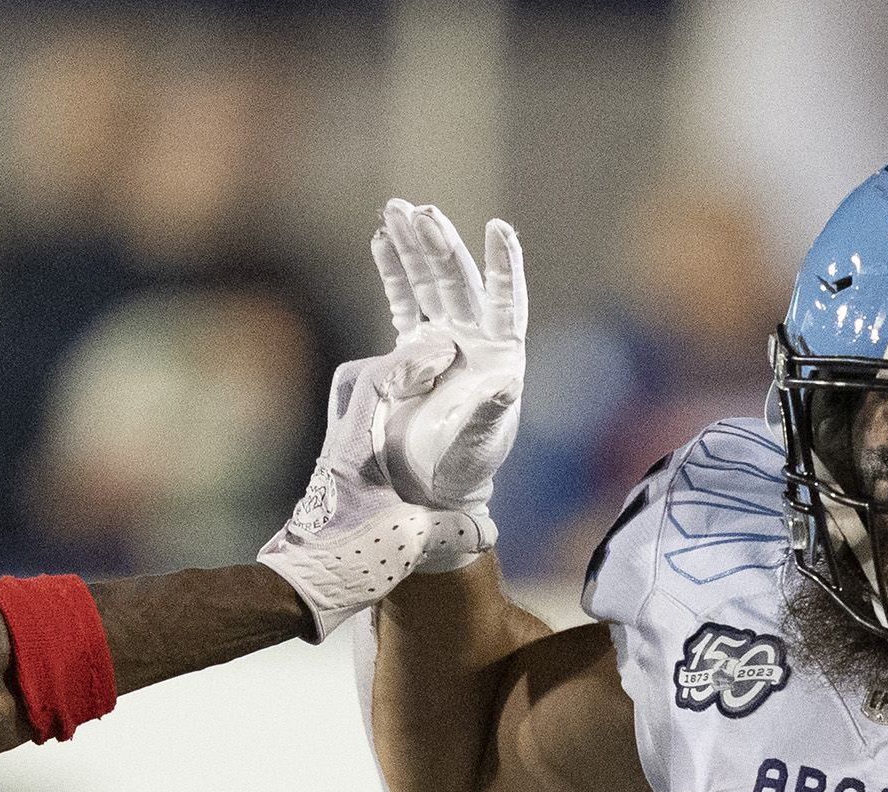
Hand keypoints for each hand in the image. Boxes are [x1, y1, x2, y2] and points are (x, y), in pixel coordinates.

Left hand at [259, 347, 492, 641]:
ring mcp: (334, 462)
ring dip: (389, 396)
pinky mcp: (335, 479)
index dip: (409, 361)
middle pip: (356, 382)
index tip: (441, 359)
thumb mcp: (409, 543)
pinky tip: (410, 444)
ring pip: (356, 406)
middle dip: (394, 368)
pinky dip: (384, 425)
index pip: (374, 381)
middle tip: (430, 374)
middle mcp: (339, 448)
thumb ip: (451, 529)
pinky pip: (359, 434)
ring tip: (426, 403)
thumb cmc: (346, 561)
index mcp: (354, 450)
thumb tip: (484, 528)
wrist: (299, 589)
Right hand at [367, 201, 526, 536]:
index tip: (498, 228)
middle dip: (439, 246)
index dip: (504, 265)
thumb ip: (491, 415)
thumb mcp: (481, 446)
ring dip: (413, 247)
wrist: (432, 486)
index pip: (507, 301)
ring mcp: (442, 339)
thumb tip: (507, 382)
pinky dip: (393, 272)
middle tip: (420, 212)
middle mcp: (473, 339)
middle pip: (457, 281)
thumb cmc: (464, 470)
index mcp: (500, 356)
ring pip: (428, 283)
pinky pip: (403, 302)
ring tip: (395, 209)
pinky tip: (380, 239)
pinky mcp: (412, 349)